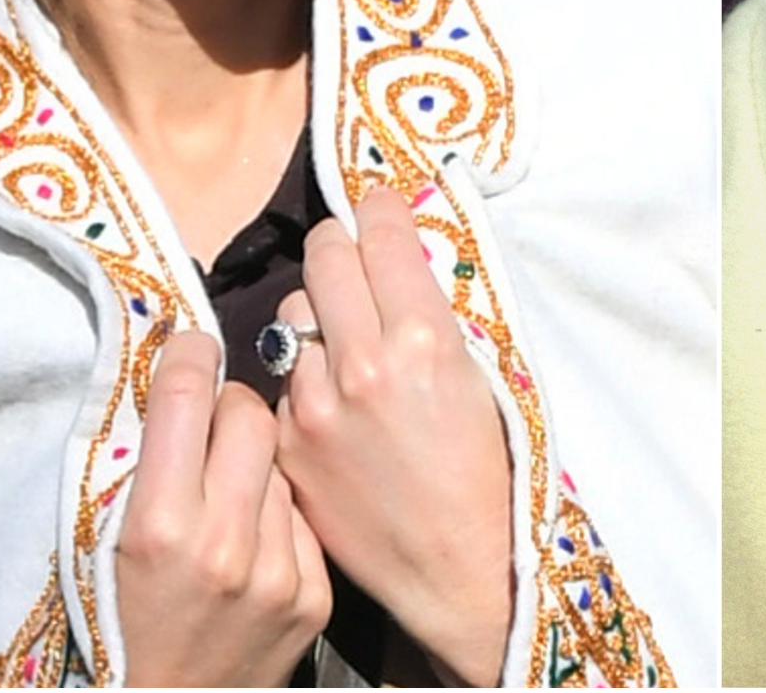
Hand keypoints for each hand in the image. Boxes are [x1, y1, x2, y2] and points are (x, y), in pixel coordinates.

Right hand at [116, 330, 331, 686]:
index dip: (188, 356)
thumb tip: (174, 369)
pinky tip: (254, 541)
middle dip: (228, 406)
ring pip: (282, 460)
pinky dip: (279, 514)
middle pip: (250, 412)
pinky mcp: (315, 595)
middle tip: (210, 424)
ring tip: (228, 494)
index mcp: (158, 526)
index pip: (186, 395)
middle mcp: (224, 547)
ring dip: (256, 462)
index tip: (190, 347)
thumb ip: (137, 460)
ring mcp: (278, 573)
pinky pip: (303, 514)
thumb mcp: (98, 545)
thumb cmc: (115, 628)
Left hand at [275, 186, 513, 684]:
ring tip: (343, 335)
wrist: (454, 563)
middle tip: (352, 251)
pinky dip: (304, 374)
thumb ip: (431, 308)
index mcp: (422, 338)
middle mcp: (362, 363)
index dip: (380, 208)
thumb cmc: (483, 467)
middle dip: (340, 243)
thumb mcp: (477, 371)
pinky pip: (283, 377)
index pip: (382, 233)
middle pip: (323, 256)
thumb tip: (400, 251)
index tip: (378, 202)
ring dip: (317, 311)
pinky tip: (332, 396)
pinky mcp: (288, 443)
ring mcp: (316, 405)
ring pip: (293, 312)